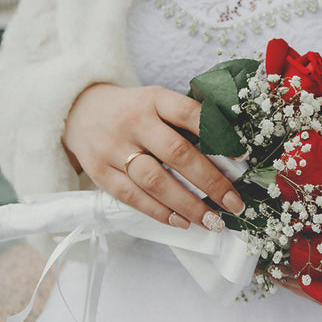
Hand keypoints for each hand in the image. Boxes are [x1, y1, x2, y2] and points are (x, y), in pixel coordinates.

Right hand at [62, 83, 244, 230]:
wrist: (79, 111)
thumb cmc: (133, 111)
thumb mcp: (157, 102)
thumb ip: (186, 122)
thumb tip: (229, 154)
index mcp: (153, 99)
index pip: (189, 114)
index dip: (218, 134)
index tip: (242, 157)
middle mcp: (133, 122)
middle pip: (176, 153)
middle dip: (210, 182)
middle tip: (234, 204)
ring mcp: (113, 148)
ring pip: (154, 181)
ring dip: (187, 204)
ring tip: (212, 221)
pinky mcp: (100, 172)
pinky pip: (132, 197)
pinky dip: (159, 212)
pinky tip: (182, 222)